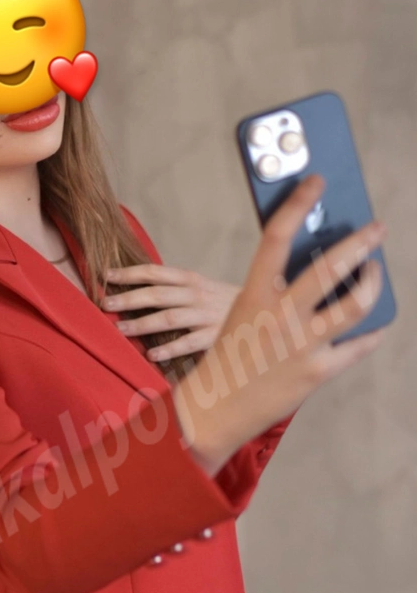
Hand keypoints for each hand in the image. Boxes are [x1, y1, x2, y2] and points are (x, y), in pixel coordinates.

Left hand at [104, 263, 240, 358]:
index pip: (155, 272)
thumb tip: (139, 290)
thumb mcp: (202, 289)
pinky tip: (152, 355)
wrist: (269, 313)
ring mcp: (207, 315)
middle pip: (158, 294)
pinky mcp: (216, 337)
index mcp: (192, 279)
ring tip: (121, 330)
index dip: (130, 273)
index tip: (106, 275)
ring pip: (169, 317)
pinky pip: (189, 343)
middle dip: (129, 298)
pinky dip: (169, 349)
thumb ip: (175, 289)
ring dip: (142, 324)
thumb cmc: (225, 304)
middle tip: (105, 304)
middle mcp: (198, 294)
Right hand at [172, 173, 389, 476]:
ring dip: (374, 283)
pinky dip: (372, 332)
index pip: (277, 237)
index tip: (316, 181)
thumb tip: (317, 265)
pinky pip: (358, 345)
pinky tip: (376, 324)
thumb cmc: (230, 357)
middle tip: (376, 228)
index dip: (298, 203)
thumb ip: (275, 291)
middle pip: (331, 267)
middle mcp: (279, 316)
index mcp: (253, 295)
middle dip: (361, 242)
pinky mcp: (317, 372)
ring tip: (376, 272)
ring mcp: (301, 345)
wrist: (215, 411)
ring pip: (356, 304)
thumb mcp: (243, 314)